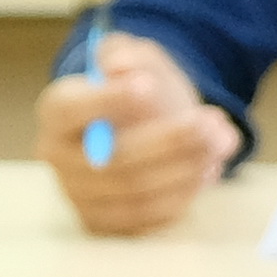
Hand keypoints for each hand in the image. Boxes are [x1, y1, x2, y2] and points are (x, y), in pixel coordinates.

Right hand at [40, 31, 237, 235]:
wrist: (135, 124)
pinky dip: (181, 197)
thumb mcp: (132, 56)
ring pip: (134, 194)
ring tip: (221, 144)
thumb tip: (121, 66)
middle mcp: (57, 157)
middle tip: (210, 122)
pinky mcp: (102, 222)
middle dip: (169, 142)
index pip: (71, 110)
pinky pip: (145, 219)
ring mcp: (78, 194)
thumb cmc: (132, 85)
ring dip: (185, 171)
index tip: (148, 86)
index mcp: (55, 110)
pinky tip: (207, 171)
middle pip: (112, 160)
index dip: (108, 100)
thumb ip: (127, 54)